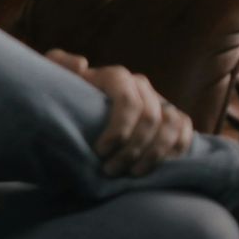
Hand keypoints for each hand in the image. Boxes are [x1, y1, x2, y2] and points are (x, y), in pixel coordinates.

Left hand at [44, 48, 193, 176]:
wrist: (78, 109)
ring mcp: (159, 100)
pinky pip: (185, 130)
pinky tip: (156, 167)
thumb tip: (82, 64)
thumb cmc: (64, 96)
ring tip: (132, 173)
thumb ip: (59, 65)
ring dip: (155, 153)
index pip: (128, 100)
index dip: (119, 129)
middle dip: (132, 149)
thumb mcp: (53, 79)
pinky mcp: (172, 116)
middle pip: (149, 118)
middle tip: (111, 170)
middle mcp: (141, 86)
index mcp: (115, 77)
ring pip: (171, 125)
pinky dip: (176, 150)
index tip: (100, 151)